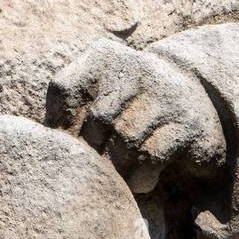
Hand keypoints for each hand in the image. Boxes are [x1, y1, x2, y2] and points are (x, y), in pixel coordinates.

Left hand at [46, 39, 225, 193]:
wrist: (196, 101)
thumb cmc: (131, 106)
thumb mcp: (99, 92)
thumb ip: (70, 108)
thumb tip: (42, 144)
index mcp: (104, 57)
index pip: (65, 88)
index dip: (58, 126)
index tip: (64, 147)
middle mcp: (137, 68)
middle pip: (97, 119)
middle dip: (90, 152)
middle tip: (90, 172)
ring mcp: (165, 94)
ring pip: (125, 138)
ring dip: (115, 168)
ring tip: (113, 181)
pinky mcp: (187, 124)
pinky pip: (152, 155)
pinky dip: (139, 176)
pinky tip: (139, 181)